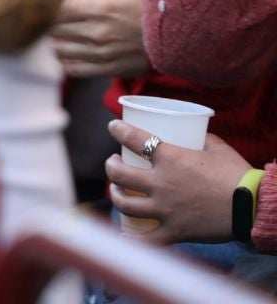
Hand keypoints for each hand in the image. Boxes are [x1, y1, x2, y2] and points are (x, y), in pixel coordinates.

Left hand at [51, 0, 147, 77]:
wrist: (177, 29)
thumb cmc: (144, 2)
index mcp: (98, 7)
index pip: (54, 9)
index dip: (47, 6)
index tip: (48, 4)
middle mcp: (98, 32)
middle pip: (53, 30)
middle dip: (48, 23)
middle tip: (52, 19)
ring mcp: (103, 53)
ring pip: (59, 50)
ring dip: (55, 42)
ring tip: (61, 34)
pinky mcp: (109, 69)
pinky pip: (73, 69)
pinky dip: (64, 60)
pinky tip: (69, 51)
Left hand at [105, 123, 247, 243]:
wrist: (254, 208)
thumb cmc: (238, 175)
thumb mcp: (218, 148)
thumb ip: (201, 139)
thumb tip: (193, 132)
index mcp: (170, 159)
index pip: (133, 139)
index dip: (118, 130)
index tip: (113, 127)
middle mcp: (162, 184)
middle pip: (119, 174)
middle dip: (111, 166)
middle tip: (114, 163)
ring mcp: (166, 209)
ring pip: (126, 204)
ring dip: (116, 196)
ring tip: (117, 191)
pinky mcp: (175, 231)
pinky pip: (147, 239)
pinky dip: (133, 238)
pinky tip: (126, 233)